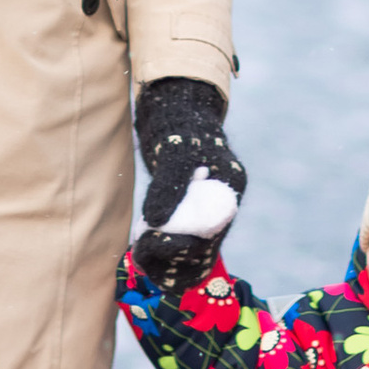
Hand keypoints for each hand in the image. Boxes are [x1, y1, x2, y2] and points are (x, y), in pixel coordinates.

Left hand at [132, 74, 244, 284]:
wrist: (174, 107)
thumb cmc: (178, 122)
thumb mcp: (175, 150)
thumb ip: (168, 185)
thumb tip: (156, 221)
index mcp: (228, 189)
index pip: (209, 236)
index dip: (179, 249)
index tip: (150, 245)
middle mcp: (220, 204)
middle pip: (202, 251)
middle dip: (172, 260)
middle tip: (140, 254)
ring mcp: (205, 208)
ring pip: (192, 253)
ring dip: (167, 261)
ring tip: (140, 254)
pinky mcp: (189, 210)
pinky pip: (181, 241)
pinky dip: (163, 250)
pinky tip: (142, 246)